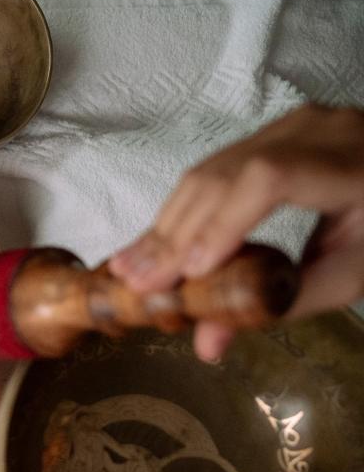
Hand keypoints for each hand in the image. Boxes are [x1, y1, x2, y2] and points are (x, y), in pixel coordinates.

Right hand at [109, 103, 363, 359]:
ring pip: (208, 172)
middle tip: (138, 283)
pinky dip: (176, 211)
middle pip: (227, 176)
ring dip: (164, 225)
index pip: (271, 180)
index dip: (222, 224)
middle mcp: (317, 130)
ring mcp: (288, 125)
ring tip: (129, 269)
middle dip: (178, 235)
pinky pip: (210, 171)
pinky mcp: (267, 134)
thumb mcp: (348, 275)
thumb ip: (283, 305)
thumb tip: (205, 346)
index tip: (191, 273)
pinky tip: (149, 244)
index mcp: (352, 165)